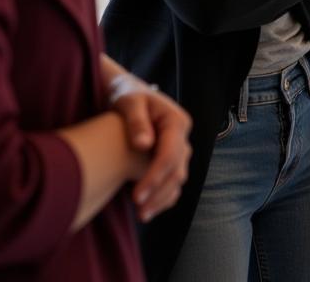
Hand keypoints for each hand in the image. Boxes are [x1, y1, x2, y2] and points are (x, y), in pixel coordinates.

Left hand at [112, 85, 191, 221]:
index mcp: (176, 121)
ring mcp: (179, 148)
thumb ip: (136, 122)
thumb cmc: (127, 95)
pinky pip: (173, 182)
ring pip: (177, 179)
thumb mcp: (129, 103)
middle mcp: (182, 136)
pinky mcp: (171, 158)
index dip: (155, 177)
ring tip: (142, 215)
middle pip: (177, 170)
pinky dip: (164, 197)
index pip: (170, 154)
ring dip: (162, 199)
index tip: (136, 196)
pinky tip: (148, 209)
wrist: (128, 94)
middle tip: (139, 211)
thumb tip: (144, 145)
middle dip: (159, 192)